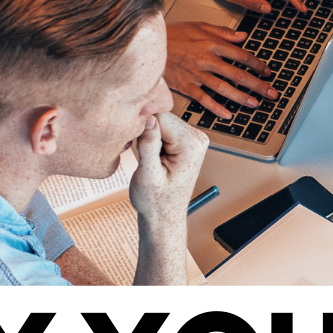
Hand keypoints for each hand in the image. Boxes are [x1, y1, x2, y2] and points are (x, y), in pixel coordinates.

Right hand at [128, 110, 209, 232]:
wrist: (163, 215)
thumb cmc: (155, 201)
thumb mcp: (147, 174)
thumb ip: (148, 145)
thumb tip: (149, 118)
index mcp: (191, 145)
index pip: (161, 116)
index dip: (142, 127)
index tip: (135, 146)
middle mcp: (197, 138)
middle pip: (162, 116)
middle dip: (147, 132)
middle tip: (144, 157)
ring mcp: (194, 139)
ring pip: (161, 121)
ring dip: (150, 136)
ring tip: (149, 159)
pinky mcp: (186, 141)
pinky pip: (164, 128)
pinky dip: (153, 139)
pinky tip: (153, 156)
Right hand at [166, 21, 276, 120]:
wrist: (147, 44)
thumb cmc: (172, 34)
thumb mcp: (198, 26)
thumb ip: (222, 32)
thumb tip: (242, 36)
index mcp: (211, 44)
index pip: (241, 55)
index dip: (257, 64)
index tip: (267, 71)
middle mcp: (206, 59)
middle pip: (237, 73)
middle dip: (257, 84)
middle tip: (271, 93)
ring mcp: (195, 74)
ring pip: (223, 88)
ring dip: (241, 97)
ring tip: (254, 103)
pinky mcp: (184, 85)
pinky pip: (203, 98)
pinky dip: (216, 107)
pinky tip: (228, 114)